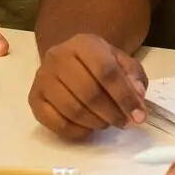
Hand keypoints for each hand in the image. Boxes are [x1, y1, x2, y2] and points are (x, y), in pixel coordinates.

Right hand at [29, 35, 149, 140]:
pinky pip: (56, 123)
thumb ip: (133, 76)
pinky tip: (89, 128)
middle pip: (89, 92)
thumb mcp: (121, 62)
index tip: (139, 116)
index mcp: (83, 44)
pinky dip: (77, 131)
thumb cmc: (98, 63)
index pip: (106, 72)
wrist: (69, 61)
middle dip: (112, 113)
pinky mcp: (34, 99)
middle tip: (125, 123)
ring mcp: (42, 79)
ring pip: (72, 110)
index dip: (125, 97)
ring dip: (96, 123)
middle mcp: (58, 57)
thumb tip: (137, 95)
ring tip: (108, 123)